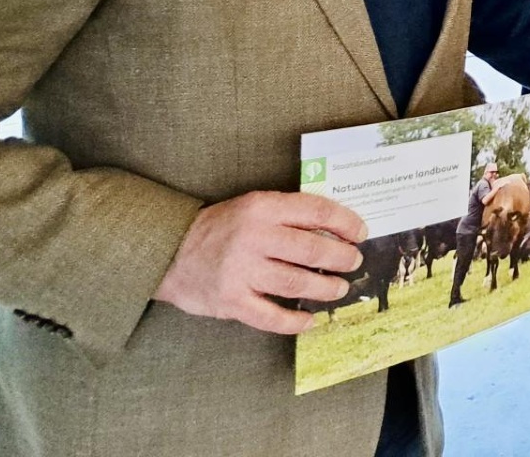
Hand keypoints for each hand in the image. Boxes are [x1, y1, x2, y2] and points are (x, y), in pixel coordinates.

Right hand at [153, 191, 366, 333]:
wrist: (168, 252)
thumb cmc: (220, 228)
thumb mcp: (252, 207)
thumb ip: (287, 215)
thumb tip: (335, 230)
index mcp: (262, 208)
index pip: (317, 212)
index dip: (346, 223)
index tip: (361, 232)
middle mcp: (254, 238)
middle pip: (313, 251)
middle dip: (342, 259)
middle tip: (354, 262)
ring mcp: (242, 271)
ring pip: (298, 284)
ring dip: (326, 289)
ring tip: (339, 289)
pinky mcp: (231, 301)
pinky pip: (271, 317)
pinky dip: (295, 322)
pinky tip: (309, 321)